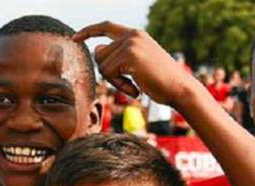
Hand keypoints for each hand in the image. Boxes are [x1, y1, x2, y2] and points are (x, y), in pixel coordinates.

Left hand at [73, 21, 195, 105]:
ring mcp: (131, 44)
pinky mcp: (130, 55)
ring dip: (114, 81)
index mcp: (135, 34)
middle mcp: (132, 35)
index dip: (89, 31)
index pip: (106, 26)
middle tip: (128, 83)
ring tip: (134, 85)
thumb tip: (97, 50)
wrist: (179, 89)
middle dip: (108, 74)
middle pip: (99, 54)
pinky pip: (109, 73)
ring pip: (102, 65)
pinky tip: (135, 89)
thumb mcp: (137, 64)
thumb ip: (118, 55)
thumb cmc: (159, 81)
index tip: (75, 37)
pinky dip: (119, 86)